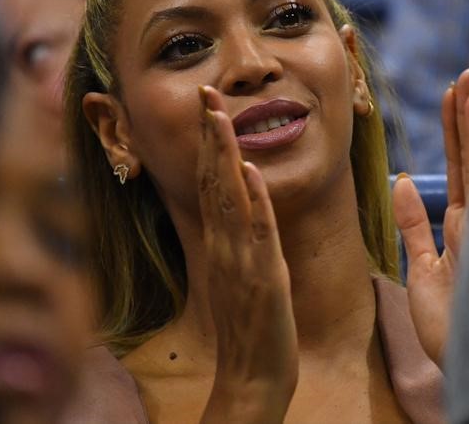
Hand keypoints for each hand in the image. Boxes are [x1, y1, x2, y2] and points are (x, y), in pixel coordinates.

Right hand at [197, 85, 296, 423]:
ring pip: (229, 197)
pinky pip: (257, 232)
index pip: (209, 182)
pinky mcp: (263, 276)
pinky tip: (247, 170)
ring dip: (223, 154)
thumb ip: (232, 240)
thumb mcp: (235, 274)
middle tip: (205, 91)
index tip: (206, 105)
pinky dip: (252, 200)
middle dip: (209, 133)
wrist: (250, 377)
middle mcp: (223, 244)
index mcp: (220, 242)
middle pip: (212, 179)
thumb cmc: (248, 327)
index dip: (207, 142)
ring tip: (219, 114)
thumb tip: (235, 205)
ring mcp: (240, 259)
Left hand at [392, 65, 468, 366]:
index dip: (453, 126)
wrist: (459, 361)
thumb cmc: (446, 320)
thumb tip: (400, 180)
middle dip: (466, 116)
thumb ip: (413, 224)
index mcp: (457, 222)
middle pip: (468, 158)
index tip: (453, 90)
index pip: (455, 162)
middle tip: (466, 74)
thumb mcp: (422, 265)